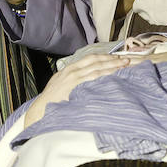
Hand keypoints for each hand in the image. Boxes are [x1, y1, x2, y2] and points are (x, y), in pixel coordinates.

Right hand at [23, 52, 137, 124]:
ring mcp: (73, 78)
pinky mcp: (75, 86)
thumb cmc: (51, 101)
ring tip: (124, 66)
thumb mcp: (60, 85)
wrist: (40, 110)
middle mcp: (72, 71)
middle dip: (112, 59)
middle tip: (126, 60)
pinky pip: (93, 78)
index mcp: (69, 69)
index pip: (90, 58)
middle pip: (95, 61)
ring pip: (97, 68)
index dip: (104, 57)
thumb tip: (85, 78)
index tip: (116, 57)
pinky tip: (114, 76)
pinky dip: (105, 75)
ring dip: (112, 66)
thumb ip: (71, 80)